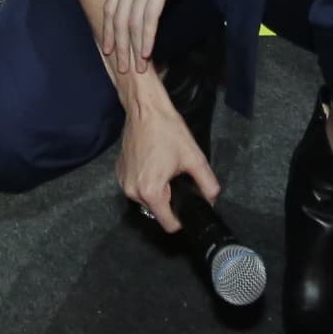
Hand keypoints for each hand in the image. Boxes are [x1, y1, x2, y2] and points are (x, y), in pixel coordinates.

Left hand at [96, 0, 212, 79]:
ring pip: (130, 22)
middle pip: (116, 18)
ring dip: (131, 48)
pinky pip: (148, 18)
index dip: (107, 28)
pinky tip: (147, 52)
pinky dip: (146, 38)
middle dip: (117, 45)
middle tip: (118, 67)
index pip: (110, 5)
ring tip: (134, 67)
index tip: (107, 47)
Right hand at [113, 76, 224, 236]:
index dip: (182, 218)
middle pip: (157, 211)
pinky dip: (145, 181)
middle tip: (177, 177)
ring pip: (146, 200)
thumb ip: (207, 184)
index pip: (168, 224)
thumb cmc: (167, 131)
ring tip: (164, 168)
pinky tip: (153, 164)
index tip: (188, 204)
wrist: (145, 109)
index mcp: (150, 191)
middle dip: (169, 200)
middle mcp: (132, 191)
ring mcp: (123, 182)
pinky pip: (136, 187)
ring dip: (157, 191)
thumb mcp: (194, 158)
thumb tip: (213, 200)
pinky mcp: (119, 172)